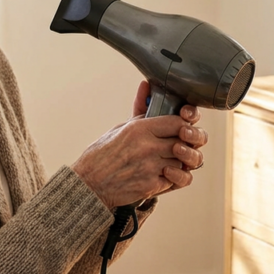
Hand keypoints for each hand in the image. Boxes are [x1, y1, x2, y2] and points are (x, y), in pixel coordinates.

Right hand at [71, 82, 209, 208]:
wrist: (89, 185)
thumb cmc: (101, 155)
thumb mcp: (120, 128)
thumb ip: (140, 112)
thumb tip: (147, 88)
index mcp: (140, 129)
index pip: (178, 122)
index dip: (183, 124)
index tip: (179, 127)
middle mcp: (148, 147)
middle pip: (183, 142)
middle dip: (183, 143)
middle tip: (177, 145)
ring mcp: (152, 168)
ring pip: (182, 162)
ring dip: (179, 161)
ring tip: (168, 160)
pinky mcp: (152, 186)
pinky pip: (175, 179)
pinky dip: (172, 177)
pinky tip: (162, 173)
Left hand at [133, 80, 208, 172]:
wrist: (116, 172)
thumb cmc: (129, 145)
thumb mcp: (135, 124)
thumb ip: (143, 106)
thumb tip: (146, 84)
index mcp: (176, 127)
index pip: (190, 117)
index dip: (191, 114)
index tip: (183, 112)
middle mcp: (183, 144)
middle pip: (200, 137)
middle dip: (194, 133)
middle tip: (183, 131)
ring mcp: (182, 162)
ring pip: (197, 158)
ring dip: (189, 153)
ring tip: (176, 149)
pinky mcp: (176, 179)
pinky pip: (186, 178)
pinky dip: (179, 174)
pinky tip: (166, 170)